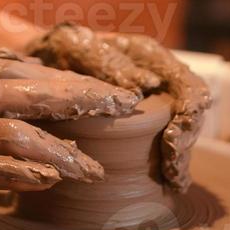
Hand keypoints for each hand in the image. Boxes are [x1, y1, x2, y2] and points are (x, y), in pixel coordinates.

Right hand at [0, 53, 141, 200]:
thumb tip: (23, 102)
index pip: (33, 69)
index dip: (74, 80)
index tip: (109, 89)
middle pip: (40, 90)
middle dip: (88, 101)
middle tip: (127, 109)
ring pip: (24, 132)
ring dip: (65, 152)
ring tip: (94, 168)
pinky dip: (25, 173)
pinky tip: (51, 179)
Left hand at [21, 23, 211, 192]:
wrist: (39, 58)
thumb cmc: (55, 48)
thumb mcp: (75, 46)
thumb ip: (108, 62)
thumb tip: (148, 85)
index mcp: (148, 55)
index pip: (186, 83)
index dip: (188, 111)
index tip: (173, 138)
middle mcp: (158, 76)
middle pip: (191, 111)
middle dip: (186, 141)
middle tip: (172, 168)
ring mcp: (153, 100)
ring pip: (183, 130)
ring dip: (182, 156)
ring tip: (174, 180)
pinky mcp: (143, 123)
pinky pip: (166, 142)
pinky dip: (172, 162)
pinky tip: (172, 183)